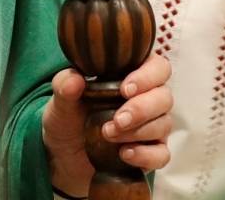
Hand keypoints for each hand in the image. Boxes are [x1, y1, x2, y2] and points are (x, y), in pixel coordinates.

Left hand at [41, 51, 172, 193]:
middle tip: (117, 119)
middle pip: (164, 96)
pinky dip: (146, 155)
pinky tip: (124, 154)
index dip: (147, 76)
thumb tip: (75, 79)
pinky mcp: (150, 152)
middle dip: (142, 108)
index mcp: (128, 75)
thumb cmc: (67, 120)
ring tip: (108, 134)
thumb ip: (64, 86)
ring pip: (164, 124)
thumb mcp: (60, 102)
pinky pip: (162, 154)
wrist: (62, 156)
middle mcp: (145, 99)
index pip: (157, 67)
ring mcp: (150, 126)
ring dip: (138, 131)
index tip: (125, 89)